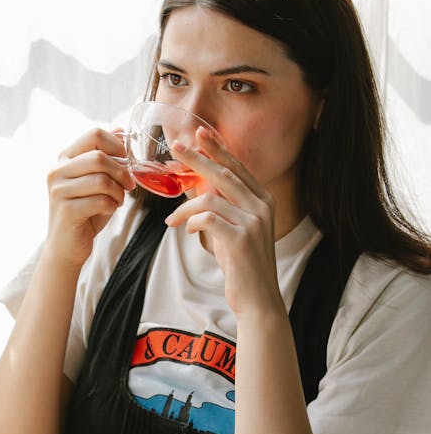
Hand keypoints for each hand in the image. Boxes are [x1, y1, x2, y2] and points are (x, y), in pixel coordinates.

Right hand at [45, 128, 134, 268]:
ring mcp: (58, 191)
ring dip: (118, 192)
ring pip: (102, 180)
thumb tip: (122, 131)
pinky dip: (112, 206)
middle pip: (99, 157)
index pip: (94, 134)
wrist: (67, 246)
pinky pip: (101, 201)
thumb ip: (106, 157)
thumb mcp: (97, 180)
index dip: (117, 145)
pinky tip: (109, 210)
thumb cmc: (85, 211)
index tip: (126, 160)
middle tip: (128, 185)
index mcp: (64, 158)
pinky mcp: (65, 211)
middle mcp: (57, 171)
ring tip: (117, 200)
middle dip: (121, 172)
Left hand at [164, 128, 282, 315]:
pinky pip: (207, 219)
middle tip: (175, 147)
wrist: (257, 299)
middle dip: (197, 158)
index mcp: (262, 200)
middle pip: (224, 173)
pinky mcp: (241, 239)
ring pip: (209, 198)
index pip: (237, 167)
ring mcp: (253, 222)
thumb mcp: (230, 229)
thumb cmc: (241, 264)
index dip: (217, 149)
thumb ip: (217, 206)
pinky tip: (187, 231)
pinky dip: (191, 222)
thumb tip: (193, 185)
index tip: (199, 134)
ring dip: (184, 208)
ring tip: (172, 221)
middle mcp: (261, 206)